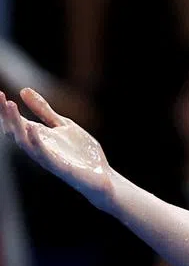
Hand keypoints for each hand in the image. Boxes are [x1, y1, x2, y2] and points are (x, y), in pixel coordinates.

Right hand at [0, 89, 114, 208]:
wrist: (101, 175)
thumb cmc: (80, 151)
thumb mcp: (62, 124)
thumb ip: (43, 110)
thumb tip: (23, 90)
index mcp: (38, 136)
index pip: (16, 122)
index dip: (6, 109)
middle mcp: (38, 147)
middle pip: (15, 131)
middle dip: (7, 115)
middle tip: (1, 97)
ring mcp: (47, 157)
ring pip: (24, 142)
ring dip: (16, 125)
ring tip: (11, 106)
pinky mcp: (59, 167)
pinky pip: (43, 155)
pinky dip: (37, 142)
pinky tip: (33, 129)